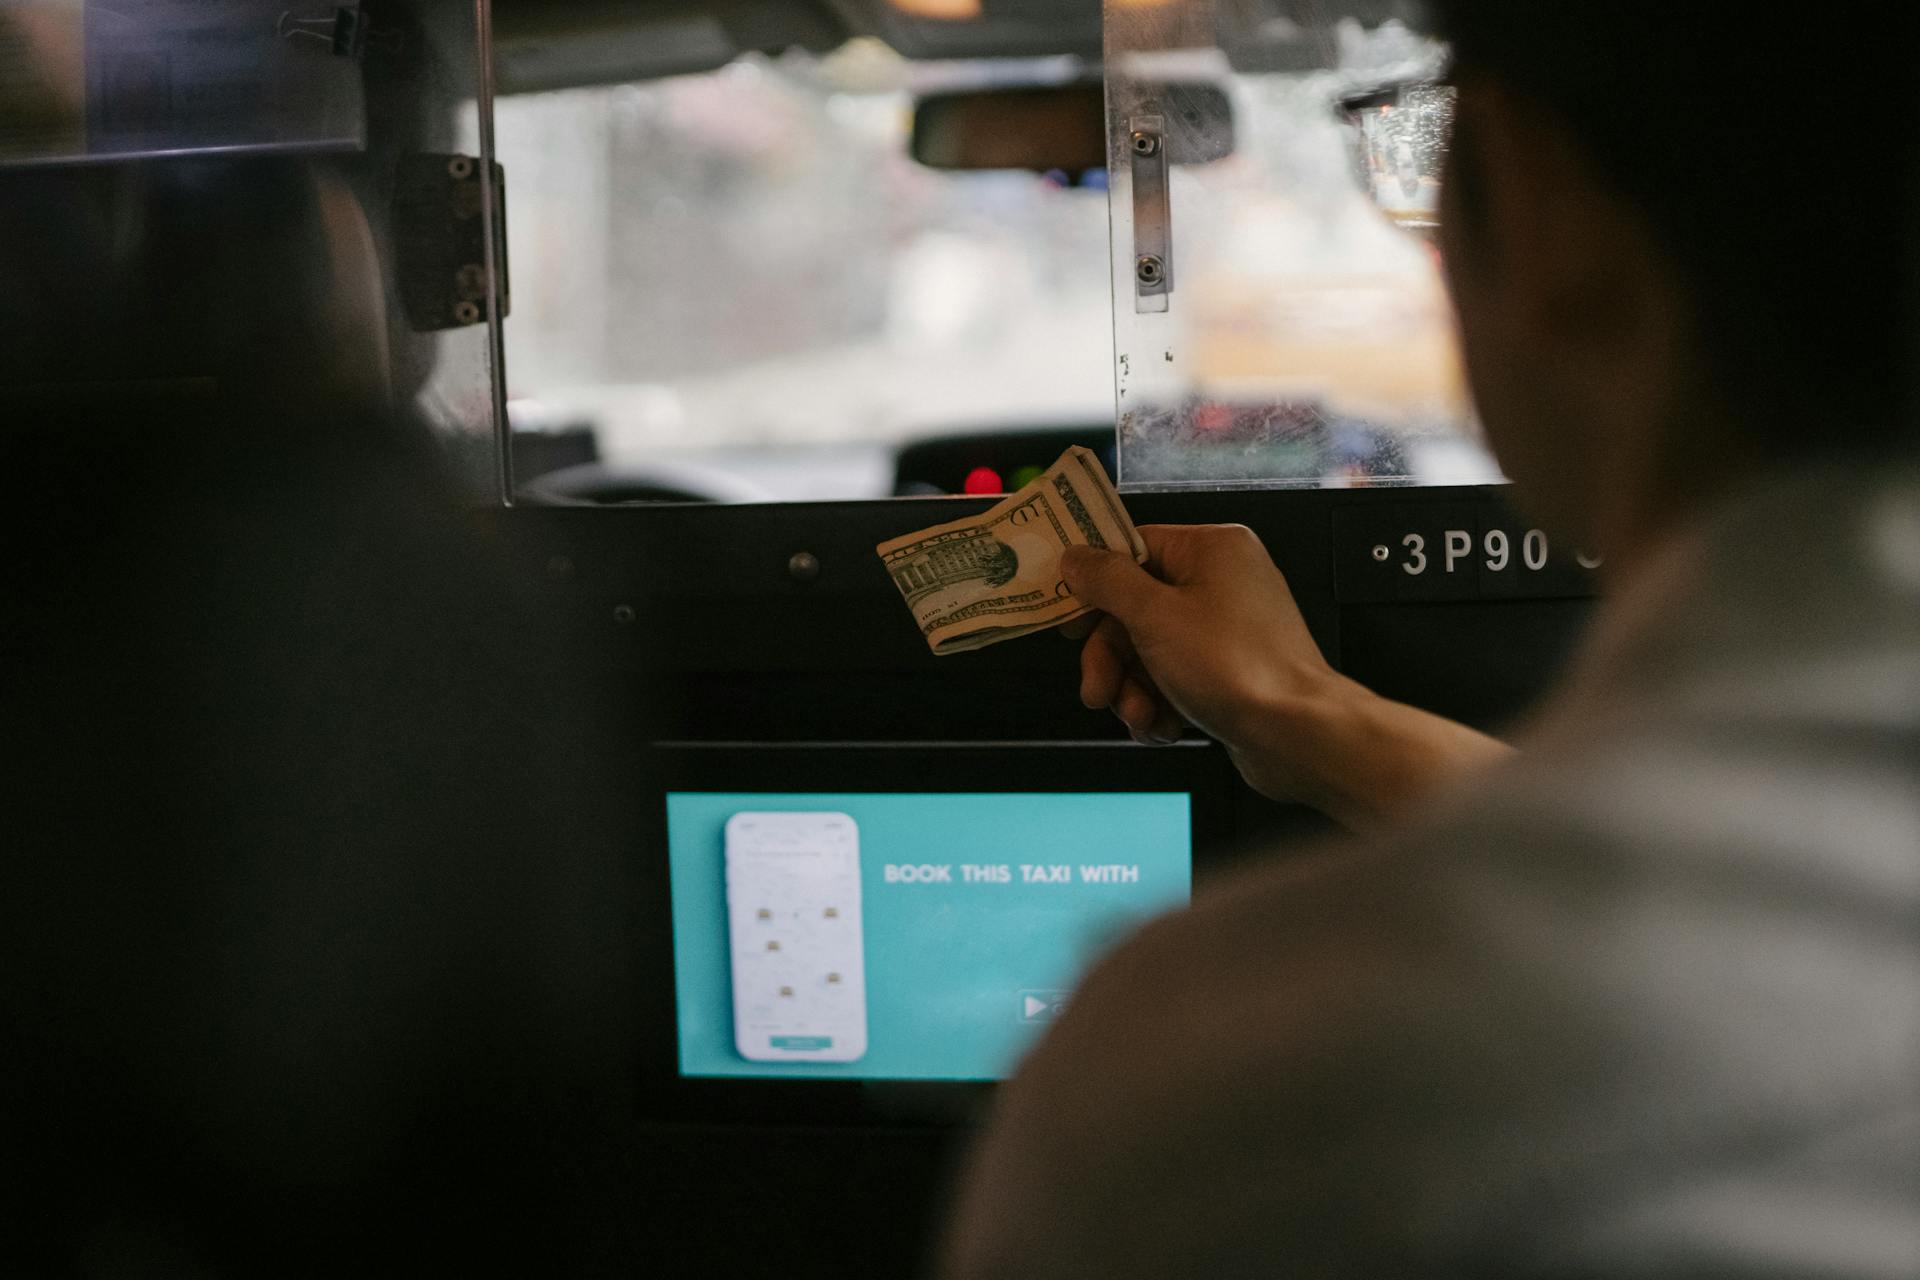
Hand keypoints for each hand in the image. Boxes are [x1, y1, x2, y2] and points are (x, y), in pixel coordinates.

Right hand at [1062, 525, 1510, 828]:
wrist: (1297, 736)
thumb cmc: (1237, 668)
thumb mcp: (1155, 617)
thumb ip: (1108, 582)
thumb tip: (1076, 557)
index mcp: (1212, 550)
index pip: (1133, 548)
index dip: (1093, 584)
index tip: (1064, 615)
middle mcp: (1223, 582)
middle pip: (1136, 609)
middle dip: (1111, 657)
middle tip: (1096, 691)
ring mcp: (1227, 629)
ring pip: (1150, 651)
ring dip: (1132, 689)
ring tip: (1136, 716)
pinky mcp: (1229, 672)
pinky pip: (1175, 679)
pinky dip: (1160, 705)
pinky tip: (1162, 727)